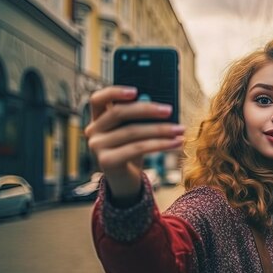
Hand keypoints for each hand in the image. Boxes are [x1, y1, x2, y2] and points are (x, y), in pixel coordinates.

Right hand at [84, 86, 184, 202]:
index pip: (98, 99)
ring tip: (180, 130)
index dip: (114, 92)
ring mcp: (97, 147)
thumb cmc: (132, 151)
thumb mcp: (135, 132)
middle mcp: (93, 131)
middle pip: (118, 112)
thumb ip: (141, 118)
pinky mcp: (107, 161)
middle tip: (169, 110)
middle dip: (147, 110)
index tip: (136, 91)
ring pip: (132, 132)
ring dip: (160, 130)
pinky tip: (176, 143)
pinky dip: (160, 144)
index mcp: (98, 119)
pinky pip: (137, 148)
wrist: (126, 181)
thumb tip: (161, 106)